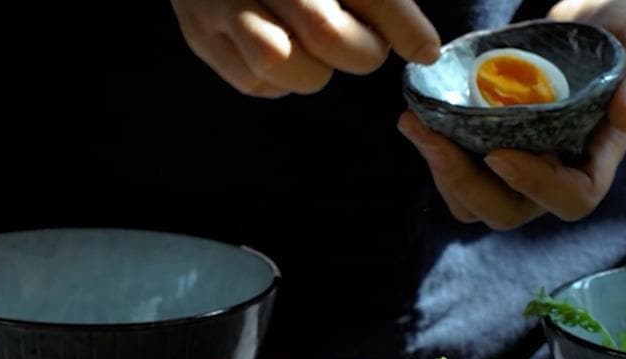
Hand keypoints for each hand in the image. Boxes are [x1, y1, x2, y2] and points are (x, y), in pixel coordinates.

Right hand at [170, 0, 439, 97]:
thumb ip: (376, 0)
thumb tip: (424, 49)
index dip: (400, 24)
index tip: (426, 51)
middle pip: (326, 32)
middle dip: (359, 52)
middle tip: (364, 46)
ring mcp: (220, 3)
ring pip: (282, 63)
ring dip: (313, 72)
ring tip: (314, 50)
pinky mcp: (200, 34)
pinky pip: (253, 82)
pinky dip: (279, 82)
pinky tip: (283, 53)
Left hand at [397, 0, 625, 228]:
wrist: (597, 23)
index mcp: (592, 167)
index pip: (570, 199)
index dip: (534, 185)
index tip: (499, 153)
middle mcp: (551, 181)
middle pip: (506, 212)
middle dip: (465, 182)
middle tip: (432, 139)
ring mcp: (517, 173)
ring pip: (473, 203)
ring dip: (440, 171)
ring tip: (413, 124)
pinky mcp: (490, 156)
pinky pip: (456, 175)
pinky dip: (434, 152)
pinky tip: (417, 118)